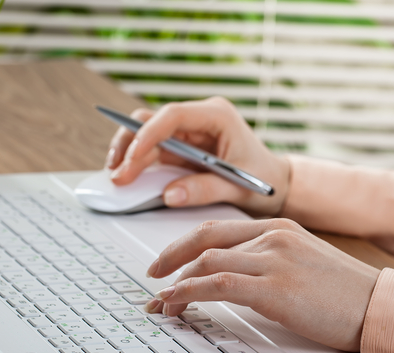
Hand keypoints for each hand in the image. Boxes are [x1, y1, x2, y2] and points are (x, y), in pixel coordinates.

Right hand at [105, 97, 290, 216]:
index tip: (132, 159)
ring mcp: (188, 131)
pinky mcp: (181, 146)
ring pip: (146, 132)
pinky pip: (152, 149)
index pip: (173, 115)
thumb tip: (170, 195)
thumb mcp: (238, 188)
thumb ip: (205, 190)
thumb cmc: (264, 180)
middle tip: (119, 175)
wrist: (276, 184)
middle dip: (131, 147)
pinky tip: (126, 176)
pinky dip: (137, 162)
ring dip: (128, 153)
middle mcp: (199, 118)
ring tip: (117, 176)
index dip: (148, 135)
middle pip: (152, 121)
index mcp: (217, 116)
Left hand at [144, 219, 380, 351]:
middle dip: (170, 258)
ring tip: (160, 302)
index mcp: (279, 228)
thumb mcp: (304, 264)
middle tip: (152, 277)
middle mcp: (272, 236)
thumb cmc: (347, 293)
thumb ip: (270, 263)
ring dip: (175, 283)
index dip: (185, 245)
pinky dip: (188, 293)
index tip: (168, 261)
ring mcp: (273, 259)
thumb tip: (234, 280)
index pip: (218, 229)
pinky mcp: (274, 287)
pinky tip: (175, 303)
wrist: (380, 306)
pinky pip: (217, 284)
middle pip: (204, 238)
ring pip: (206, 261)